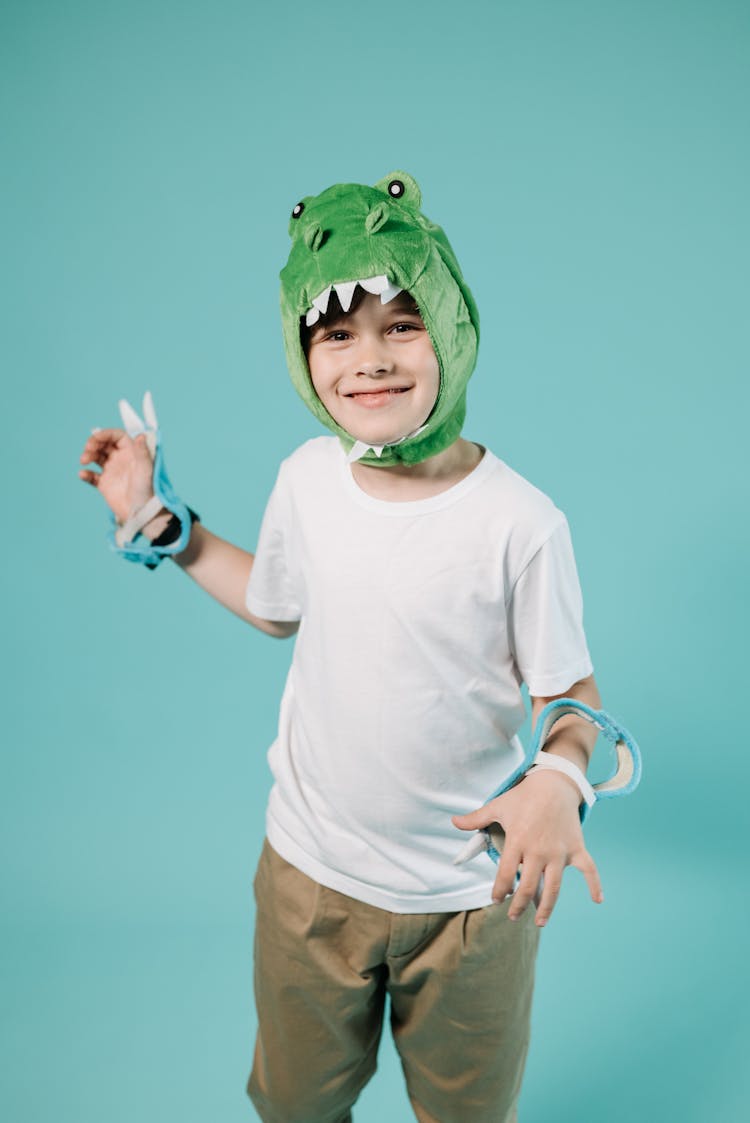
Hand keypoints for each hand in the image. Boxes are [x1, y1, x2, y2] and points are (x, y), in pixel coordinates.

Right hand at [78, 426, 155, 524]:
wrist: (141, 513)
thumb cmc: (147, 490)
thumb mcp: (146, 469)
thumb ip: (142, 452)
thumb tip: (141, 435)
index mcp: (131, 453)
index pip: (116, 436)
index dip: (105, 434)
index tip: (96, 437)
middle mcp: (121, 459)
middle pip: (104, 444)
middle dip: (93, 443)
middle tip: (88, 449)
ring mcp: (112, 471)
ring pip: (96, 457)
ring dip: (88, 455)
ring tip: (84, 460)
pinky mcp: (105, 484)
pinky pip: (92, 476)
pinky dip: (86, 474)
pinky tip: (83, 474)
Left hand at [452, 770, 602, 927]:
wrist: (554, 782)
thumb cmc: (523, 796)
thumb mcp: (498, 805)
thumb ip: (476, 818)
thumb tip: (453, 821)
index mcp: (518, 841)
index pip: (506, 875)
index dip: (500, 890)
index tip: (496, 900)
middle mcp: (539, 851)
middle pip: (528, 887)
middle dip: (519, 905)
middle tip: (513, 916)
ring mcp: (559, 852)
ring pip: (554, 887)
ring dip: (546, 907)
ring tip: (540, 921)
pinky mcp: (576, 848)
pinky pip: (589, 870)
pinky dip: (595, 885)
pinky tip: (597, 900)